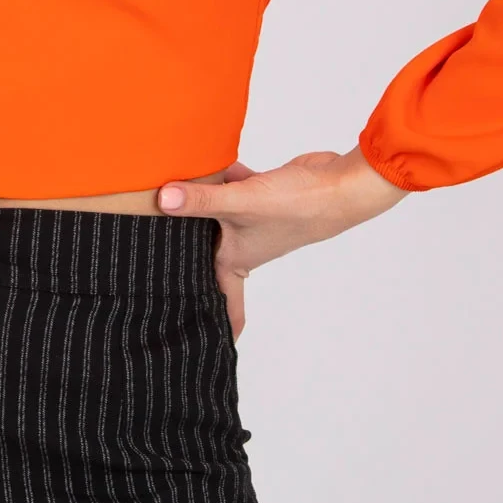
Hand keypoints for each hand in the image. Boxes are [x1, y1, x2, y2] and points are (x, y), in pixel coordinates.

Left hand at [157, 149, 409, 339]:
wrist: (339, 186)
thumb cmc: (297, 207)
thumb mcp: (241, 202)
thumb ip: (201, 200)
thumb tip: (162, 199)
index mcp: (237, 258)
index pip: (222, 297)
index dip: (214, 317)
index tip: (200, 337)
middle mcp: (244, 242)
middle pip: (211, 253)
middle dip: (192, 257)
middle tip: (164, 270)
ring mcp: (253, 218)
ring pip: (219, 215)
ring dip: (203, 208)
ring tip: (172, 210)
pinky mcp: (263, 192)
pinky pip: (233, 187)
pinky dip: (223, 178)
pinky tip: (207, 164)